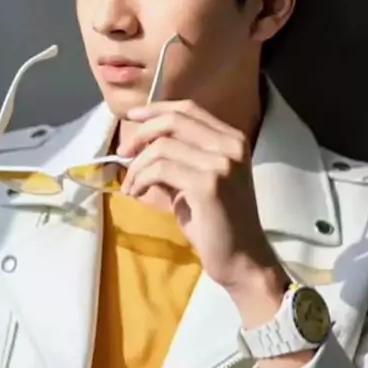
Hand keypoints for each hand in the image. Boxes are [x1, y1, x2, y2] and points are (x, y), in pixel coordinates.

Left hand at [119, 99, 280, 291]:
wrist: (243, 259)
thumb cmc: (218, 223)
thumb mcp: (198, 181)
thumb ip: (178, 159)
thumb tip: (141, 145)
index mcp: (232, 140)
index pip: (189, 109)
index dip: (157, 109)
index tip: (132, 116)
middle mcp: (231, 145)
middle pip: (174, 121)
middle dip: (142, 133)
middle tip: (124, 153)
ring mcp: (222, 164)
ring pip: (162, 147)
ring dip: (138, 166)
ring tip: (132, 186)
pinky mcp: (208, 185)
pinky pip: (161, 169)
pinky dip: (142, 179)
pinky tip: (137, 194)